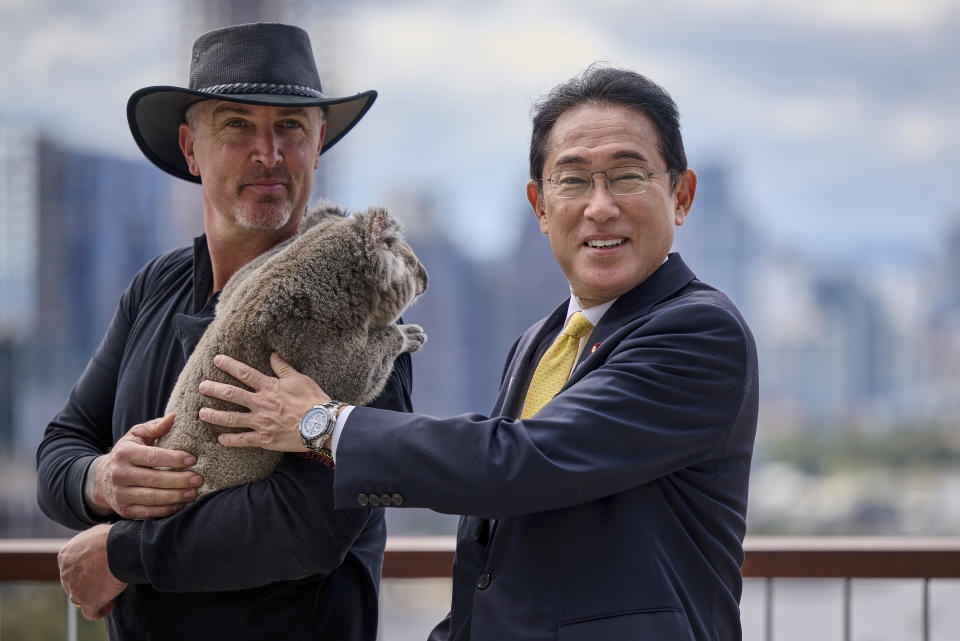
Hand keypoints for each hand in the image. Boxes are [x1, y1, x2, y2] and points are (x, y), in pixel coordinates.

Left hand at [58, 524, 127, 619]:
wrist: (118, 548)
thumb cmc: (112, 538)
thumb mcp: (94, 534)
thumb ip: (89, 544)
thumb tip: (96, 544)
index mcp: (65, 555)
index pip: (71, 567)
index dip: (83, 568)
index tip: (97, 568)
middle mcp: (65, 573)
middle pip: (73, 582)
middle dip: (87, 582)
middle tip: (104, 578)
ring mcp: (75, 589)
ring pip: (80, 597)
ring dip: (93, 595)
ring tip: (109, 591)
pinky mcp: (88, 601)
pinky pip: (91, 613)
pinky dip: (100, 611)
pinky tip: (109, 606)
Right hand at [89, 415, 202, 518]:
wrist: (102, 479)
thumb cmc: (127, 453)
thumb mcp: (136, 436)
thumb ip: (154, 427)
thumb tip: (174, 417)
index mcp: (125, 453)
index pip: (153, 457)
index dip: (174, 459)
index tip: (193, 459)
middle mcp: (120, 474)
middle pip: (154, 479)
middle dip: (179, 480)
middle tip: (198, 479)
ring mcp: (121, 494)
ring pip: (152, 497)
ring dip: (175, 496)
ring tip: (193, 493)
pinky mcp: (124, 510)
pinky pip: (148, 513)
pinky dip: (166, 510)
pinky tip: (181, 505)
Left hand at [200, 353, 326, 451]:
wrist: (321, 423)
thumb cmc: (313, 399)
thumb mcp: (299, 379)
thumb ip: (283, 368)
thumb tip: (272, 355)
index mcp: (269, 387)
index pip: (245, 373)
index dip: (229, 365)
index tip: (217, 360)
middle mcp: (261, 403)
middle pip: (232, 395)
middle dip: (214, 389)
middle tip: (202, 386)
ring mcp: (261, 422)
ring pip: (232, 418)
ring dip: (215, 415)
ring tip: (202, 413)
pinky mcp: (264, 439)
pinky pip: (243, 440)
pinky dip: (231, 440)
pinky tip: (220, 439)